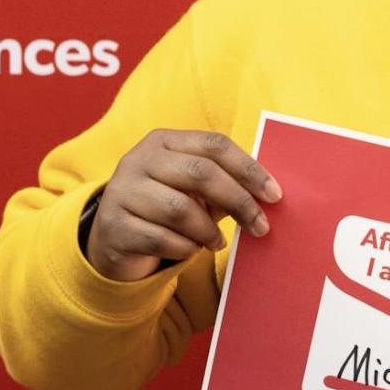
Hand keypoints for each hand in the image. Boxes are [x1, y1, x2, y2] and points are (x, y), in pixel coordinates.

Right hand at [86, 129, 281, 281]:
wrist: (115, 237)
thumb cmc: (168, 207)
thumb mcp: (193, 190)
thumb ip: (223, 184)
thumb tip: (266, 195)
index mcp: (164, 141)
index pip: (215, 145)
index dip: (249, 169)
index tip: (274, 195)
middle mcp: (139, 159)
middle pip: (201, 173)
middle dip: (239, 201)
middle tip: (260, 226)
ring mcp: (121, 191)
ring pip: (180, 209)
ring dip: (208, 230)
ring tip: (216, 241)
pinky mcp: (114, 226)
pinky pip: (161, 239)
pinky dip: (185, 248)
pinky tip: (190, 249)